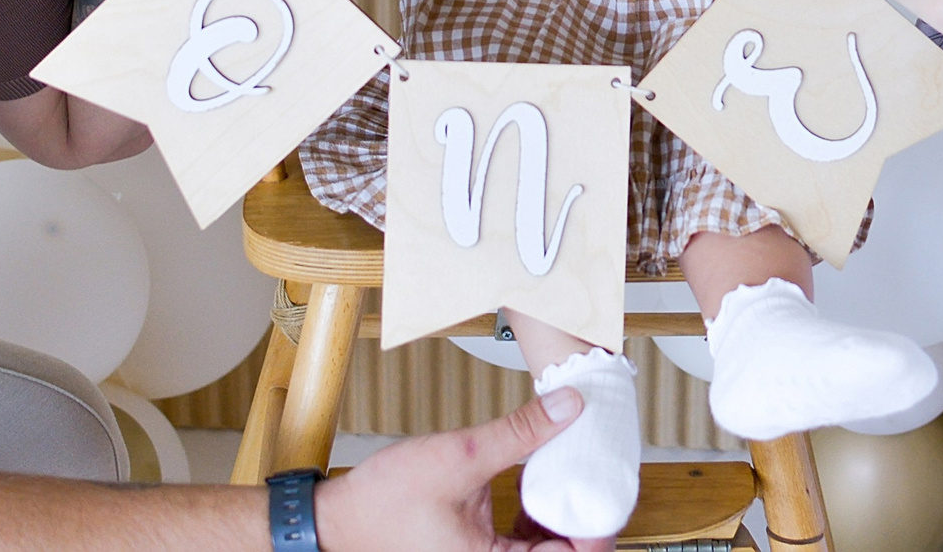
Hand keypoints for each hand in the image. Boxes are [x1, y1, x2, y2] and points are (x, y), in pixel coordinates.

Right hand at [316, 388, 606, 551]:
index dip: (599, 527)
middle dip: (583, 516)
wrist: (337, 522)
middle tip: (592, 474)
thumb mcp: (458, 457)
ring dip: (561, 515)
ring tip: (568, 472)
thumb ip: (518, 433)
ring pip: (545, 550)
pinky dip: (535, 515)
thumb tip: (568, 405)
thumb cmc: (384, 504)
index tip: (606, 488)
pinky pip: (521, 543)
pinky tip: (533, 481)